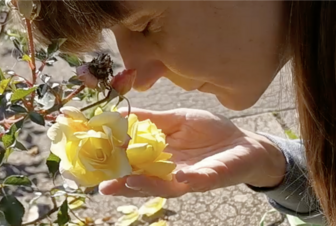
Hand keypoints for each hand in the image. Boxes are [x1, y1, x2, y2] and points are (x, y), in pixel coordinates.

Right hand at [98, 108, 285, 197]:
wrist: (246, 144)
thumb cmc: (211, 132)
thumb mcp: (177, 119)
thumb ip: (151, 120)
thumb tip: (118, 113)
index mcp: (157, 157)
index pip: (130, 162)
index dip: (111, 160)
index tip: (89, 156)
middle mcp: (168, 172)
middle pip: (140, 180)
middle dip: (120, 183)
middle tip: (100, 184)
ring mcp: (188, 178)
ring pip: (163, 186)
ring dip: (145, 186)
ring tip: (127, 182)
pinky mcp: (209, 178)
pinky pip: (197, 181)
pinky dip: (187, 179)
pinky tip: (179, 175)